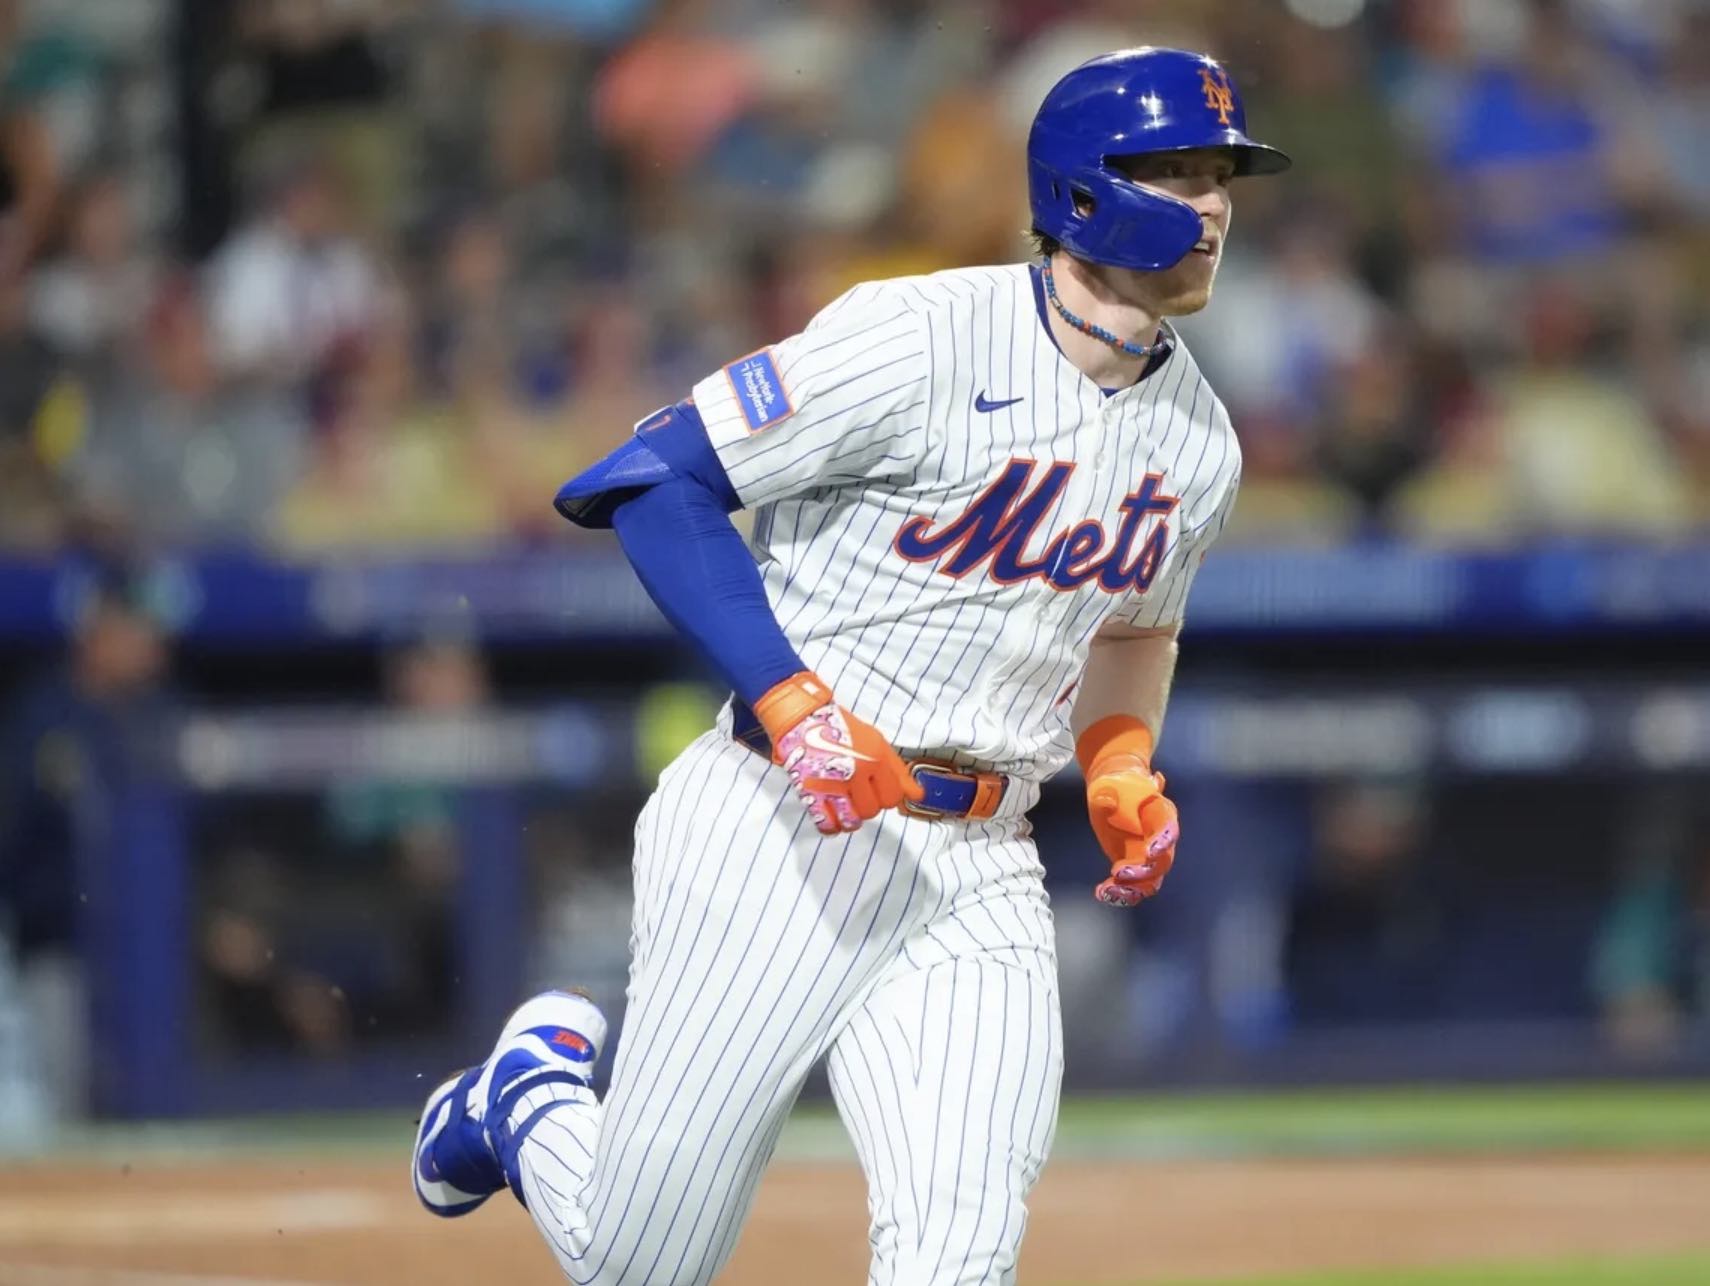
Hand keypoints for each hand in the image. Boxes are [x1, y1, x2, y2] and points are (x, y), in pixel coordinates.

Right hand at [756, 673, 923, 834]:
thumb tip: (917, 795)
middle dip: (867, 806)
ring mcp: (833, 783)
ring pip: (852, 821)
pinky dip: (831, 826)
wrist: (802, 719)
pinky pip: (827, 823)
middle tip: (858, 794)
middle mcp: (856, 772)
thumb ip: (897, 770)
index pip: (893, 797)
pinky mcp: (810, 792)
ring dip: (850, 818)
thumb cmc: (840, 728)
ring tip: (845, 807)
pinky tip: (831, 817)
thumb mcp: (876, 742)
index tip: (878, 792)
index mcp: (875, 758)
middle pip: (872, 810)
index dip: (886, 797)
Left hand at [1085, 753, 1178, 906]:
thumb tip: (1106, 800)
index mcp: (1160, 813)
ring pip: (1151, 881)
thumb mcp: (1107, 787)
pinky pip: (1134, 887)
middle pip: (1162, 862)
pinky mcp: (1136, 867)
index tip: (1150, 852)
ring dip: (1132, 889)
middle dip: (1143, 872)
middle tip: (1118, 872)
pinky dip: (1120, 893)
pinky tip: (1102, 892)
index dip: (1163, 841)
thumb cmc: (1114, 787)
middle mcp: (1160, 839)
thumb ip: (1106, 795)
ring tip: (1108, 891)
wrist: (1113, 792)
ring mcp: (1149, 856)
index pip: (1168, 829)